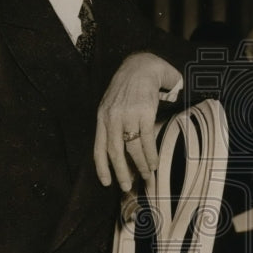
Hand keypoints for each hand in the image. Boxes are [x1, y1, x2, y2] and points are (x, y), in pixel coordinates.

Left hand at [94, 53, 181, 191]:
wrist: (142, 66)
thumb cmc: (128, 87)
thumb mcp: (112, 103)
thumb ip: (112, 123)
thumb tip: (120, 147)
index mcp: (102, 117)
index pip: (99, 147)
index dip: (102, 167)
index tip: (106, 182)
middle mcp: (112, 118)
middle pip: (114, 151)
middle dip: (120, 172)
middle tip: (126, 186)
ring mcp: (128, 115)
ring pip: (132, 148)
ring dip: (140, 165)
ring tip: (147, 176)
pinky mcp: (144, 113)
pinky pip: (147, 139)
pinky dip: (151, 155)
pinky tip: (154, 163)